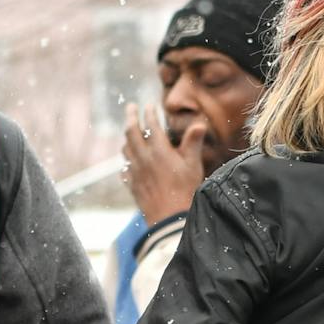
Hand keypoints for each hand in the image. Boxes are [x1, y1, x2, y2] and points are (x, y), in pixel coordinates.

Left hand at [121, 103, 205, 225]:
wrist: (170, 218)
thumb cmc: (185, 191)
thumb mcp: (193, 165)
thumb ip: (193, 142)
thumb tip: (199, 123)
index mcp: (158, 150)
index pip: (151, 125)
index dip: (150, 112)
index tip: (149, 105)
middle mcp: (143, 158)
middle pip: (131, 132)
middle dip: (131, 117)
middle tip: (130, 107)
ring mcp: (135, 172)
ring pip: (125, 149)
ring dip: (127, 138)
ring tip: (129, 133)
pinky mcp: (132, 185)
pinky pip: (125, 168)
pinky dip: (126, 161)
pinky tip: (128, 163)